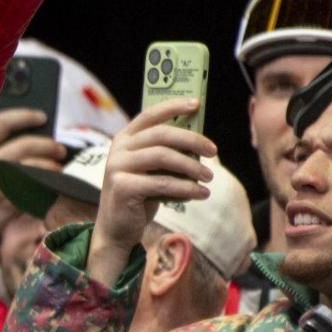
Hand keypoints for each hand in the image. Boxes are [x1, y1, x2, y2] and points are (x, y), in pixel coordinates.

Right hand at [0, 110, 67, 246]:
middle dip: (48, 145)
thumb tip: (0, 125)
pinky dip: (46, 188)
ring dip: (51, 167)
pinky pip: (34, 191)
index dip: (25, 116)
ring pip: (34, 168)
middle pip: (26, 144)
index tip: (41, 117)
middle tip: (59, 149)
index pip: (2, 122)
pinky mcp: (5, 204)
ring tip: (57, 169)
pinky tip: (50, 188)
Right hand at [85, 100, 214, 286]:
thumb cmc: (141, 194)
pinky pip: (162, 183)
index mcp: (125, 138)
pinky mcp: (122, 186)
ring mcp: (117, 166)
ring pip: (163, 157)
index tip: (197, 104)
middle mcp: (119, 149)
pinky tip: (201, 193)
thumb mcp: (152, 169)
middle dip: (191, 140)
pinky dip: (186, 188)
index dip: (173, 106)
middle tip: (213, 151)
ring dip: (192, 167)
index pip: (150, 114)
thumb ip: (167, 153)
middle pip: (161, 134)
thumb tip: (200, 140)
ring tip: (209, 177)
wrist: (117, 228)